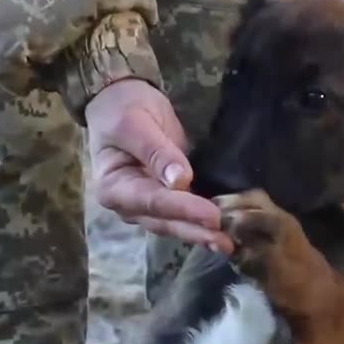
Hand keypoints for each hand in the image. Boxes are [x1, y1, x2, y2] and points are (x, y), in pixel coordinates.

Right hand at [85, 79, 235, 253]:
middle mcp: (128, 204)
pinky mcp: (166, 199)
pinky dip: (202, 223)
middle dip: (196, 232)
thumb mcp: (134, 124)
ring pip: (176, 224)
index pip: (152, 201)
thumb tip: (181, 180)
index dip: (183, 209)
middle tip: (227, 243)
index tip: (212, 216)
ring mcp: (147, 205)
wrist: (120, 101)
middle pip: (165, 221)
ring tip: (229, 243)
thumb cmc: (122, 110)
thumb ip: (156, 152)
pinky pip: (184, 215)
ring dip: (202, 234)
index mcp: (113, 188)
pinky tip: (224, 230)